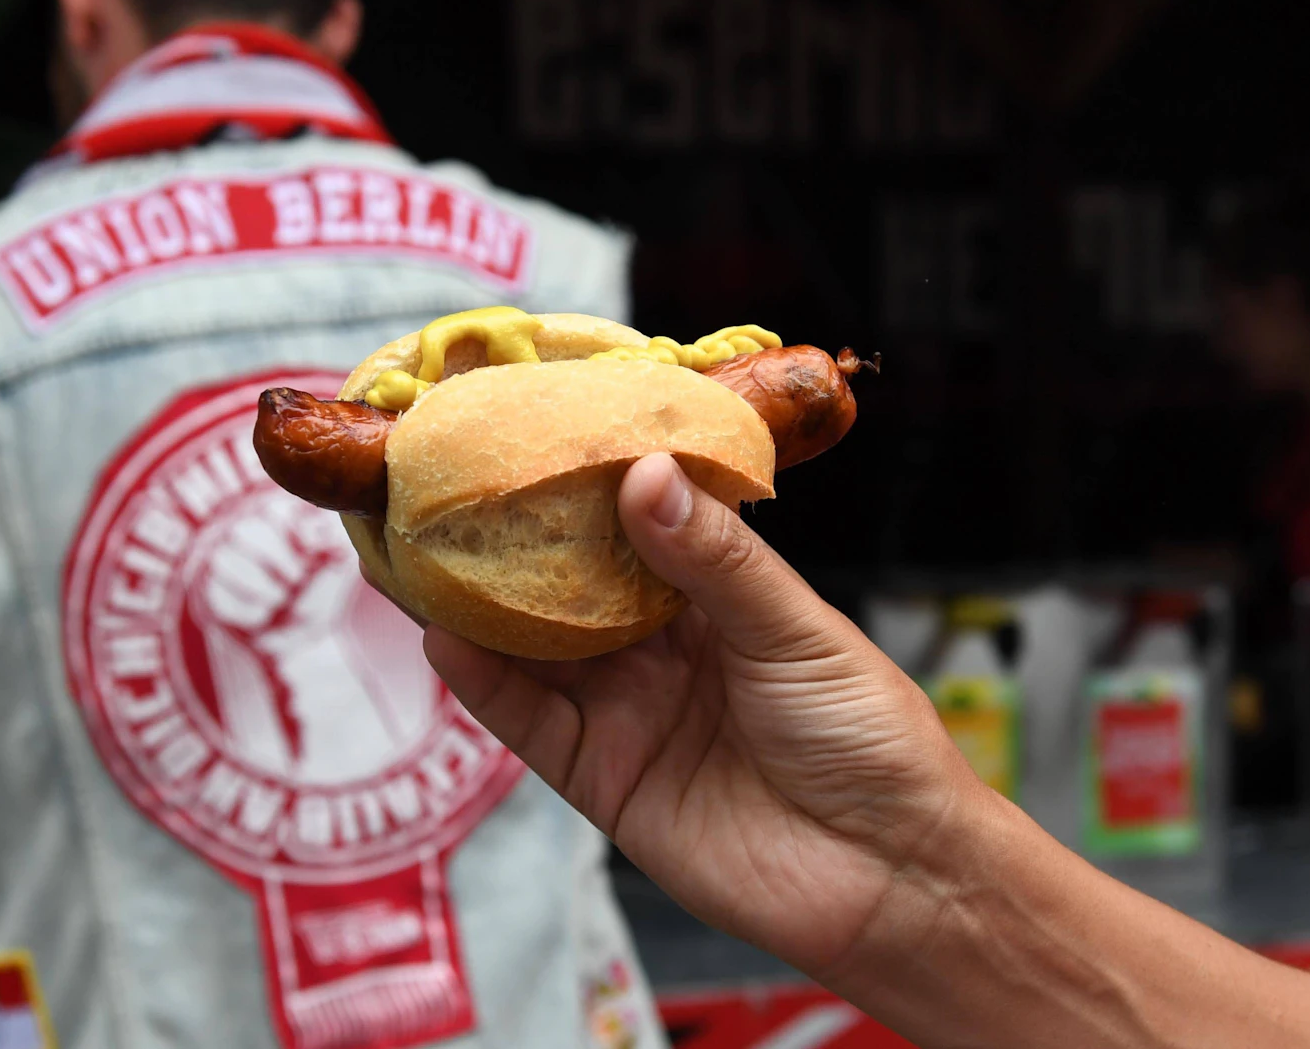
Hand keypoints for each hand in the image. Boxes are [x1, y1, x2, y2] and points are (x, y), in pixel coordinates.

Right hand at [423, 453, 982, 978]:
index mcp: (713, 598)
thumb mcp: (797, 630)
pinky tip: (445, 642)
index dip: (580, 484)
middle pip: (565, 586)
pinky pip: (532, 725)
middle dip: (506, 540)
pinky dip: (486, 686)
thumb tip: (644, 473)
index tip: (528, 432)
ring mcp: (626, 713)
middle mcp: (658, 650)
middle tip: (444, 485)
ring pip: (533, 650)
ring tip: (415, 551)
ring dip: (475, 607)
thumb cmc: (871, 738)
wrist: (894, 876)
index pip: (631, 526)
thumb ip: (715, 559)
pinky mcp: (603, 780)